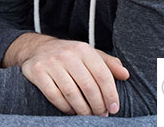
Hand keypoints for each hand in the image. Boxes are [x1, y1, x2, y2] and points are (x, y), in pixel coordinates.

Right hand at [3, 34, 128, 115]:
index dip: (111, 94)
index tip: (114, 108)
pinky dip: (65, 107)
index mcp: (83, 49)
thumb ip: (109, 64)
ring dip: (83, 109)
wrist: (37, 49)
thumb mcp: (89, 54)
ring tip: (88, 115)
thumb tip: (125, 75)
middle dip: (98, 105)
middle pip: (88, 86)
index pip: (102, 75)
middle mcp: (67, 54)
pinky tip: (71, 110)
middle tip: (101, 114)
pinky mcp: (37, 72)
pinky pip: (54, 95)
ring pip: (71, 93)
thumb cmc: (70, 55)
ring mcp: (50, 63)